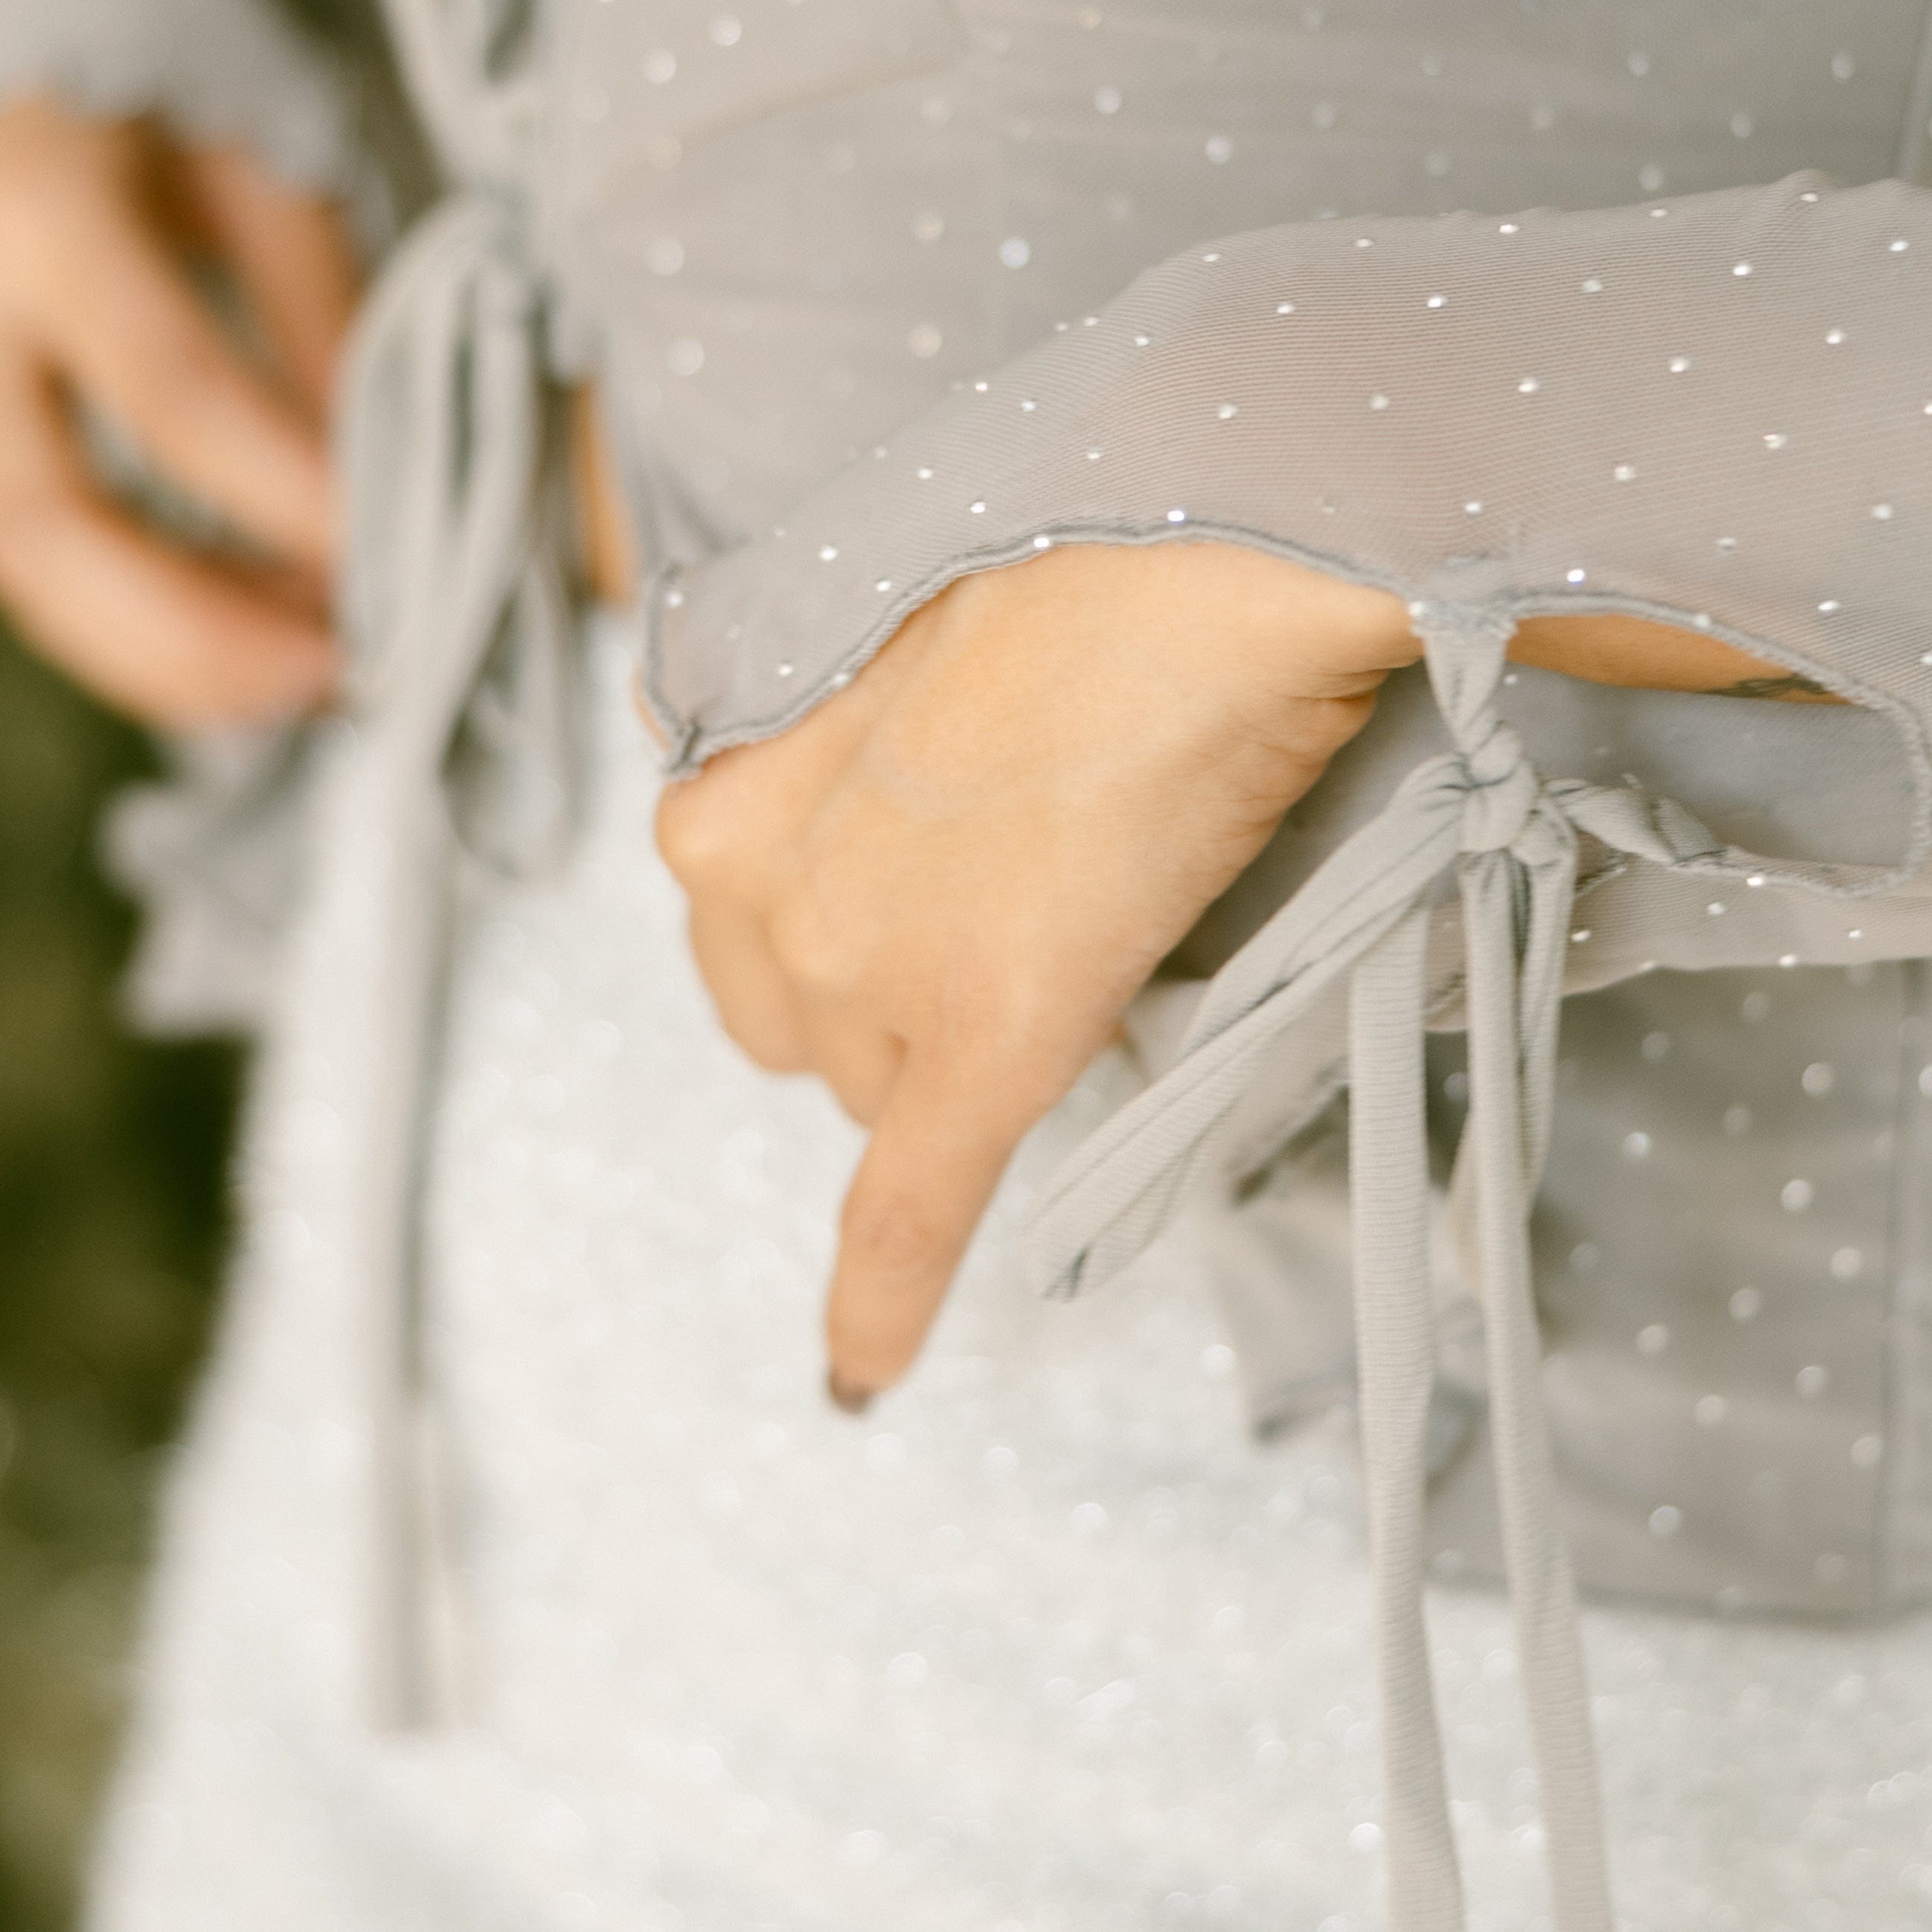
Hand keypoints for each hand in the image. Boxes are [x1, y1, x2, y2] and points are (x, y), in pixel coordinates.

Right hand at [0, 97, 354, 727]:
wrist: (24, 100)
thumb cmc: (168, 120)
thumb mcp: (268, 176)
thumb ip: (323, 319)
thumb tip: (388, 489)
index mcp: (40, 214)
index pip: (169, 388)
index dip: (279, 489)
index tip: (383, 555)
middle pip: (47, 527)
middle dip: (197, 627)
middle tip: (329, 671)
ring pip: (26, 582)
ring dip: (171, 657)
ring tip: (304, 682)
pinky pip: (32, 580)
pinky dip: (140, 640)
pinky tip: (242, 660)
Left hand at [655, 541, 1418, 1406]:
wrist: (1201, 561)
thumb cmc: (1083, 558)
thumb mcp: (908, 634)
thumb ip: (857, 739)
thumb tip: (901, 790)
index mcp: (729, 775)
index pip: (755, 917)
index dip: (856, 908)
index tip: (917, 895)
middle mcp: (758, 881)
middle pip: (804, 1018)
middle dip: (883, 990)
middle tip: (1015, 893)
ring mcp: (865, 973)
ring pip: (872, 1089)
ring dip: (941, 1053)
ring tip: (1072, 930)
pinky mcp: (972, 1052)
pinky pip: (907, 1209)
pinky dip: (883, 1299)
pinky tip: (860, 1374)